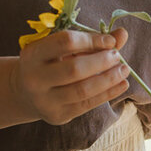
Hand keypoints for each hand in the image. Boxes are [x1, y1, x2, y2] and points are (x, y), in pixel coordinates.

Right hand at [11, 28, 130, 125]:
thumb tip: (122, 34)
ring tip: (124, 70)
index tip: (110, 41)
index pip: (66, 42)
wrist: (26, 93)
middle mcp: (34, 78)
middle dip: (101, 61)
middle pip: (74, 69)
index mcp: (33, 53)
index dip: (92, 40)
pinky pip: (87, 105)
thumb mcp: (63, 48)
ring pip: (82, 90)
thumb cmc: (50, 63)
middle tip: (118, 56)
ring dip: (108, 79)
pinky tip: (122, 85)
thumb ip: (92, 40)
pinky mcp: (57, 116)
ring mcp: (44, 100)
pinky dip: (108, 94)